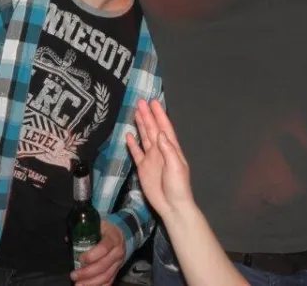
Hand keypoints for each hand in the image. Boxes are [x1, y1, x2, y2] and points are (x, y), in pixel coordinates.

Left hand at [70, 220, 124, 285]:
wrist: (120, 234)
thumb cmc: (105, 229)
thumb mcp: (97, 225)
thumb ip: (83, 231)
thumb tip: (67, 239)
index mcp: (112, 238)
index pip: (103, 249)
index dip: (91, 256)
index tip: (80, 259)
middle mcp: (117, 252)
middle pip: (103, 266)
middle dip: (87, 273)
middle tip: (73, 276)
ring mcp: (118, 263)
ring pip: (106, 276)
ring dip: (91, 283)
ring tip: (78, 285)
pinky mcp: (117, 271)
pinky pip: (109, 282)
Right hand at [126, 100, 193, 219]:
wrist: (172, 206)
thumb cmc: (178, 186)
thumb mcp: (176, 167)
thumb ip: (167, 150)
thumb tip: (159, 133)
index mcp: (171, 148)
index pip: (164, 128)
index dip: (159, 115)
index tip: (153, 102)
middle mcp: (160, 150)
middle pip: (152, 129)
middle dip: (147, 115)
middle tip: (140, 101)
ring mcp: (151, 158)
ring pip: (144, 137)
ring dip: (140, 125)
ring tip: (135, 112)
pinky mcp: (143, 167)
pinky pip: (136, 152)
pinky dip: (132, 144)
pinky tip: (128, 135)